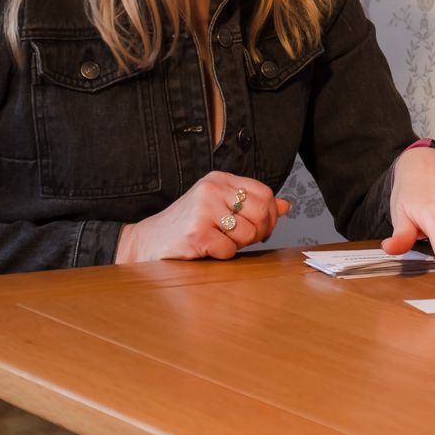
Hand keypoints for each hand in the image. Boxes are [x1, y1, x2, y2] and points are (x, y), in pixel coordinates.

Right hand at [115, 170, 290, 262]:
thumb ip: (252, 205)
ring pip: (247, 233)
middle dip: (259, 232)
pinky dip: (222, 256)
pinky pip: (229, 250)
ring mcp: (202, 209)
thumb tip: (286, 205)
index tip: (261, 228)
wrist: (147, 241)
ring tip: (219, 241)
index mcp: (219, 179)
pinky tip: (206, 249)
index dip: (270, 215)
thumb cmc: (187, 225)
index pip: (264, 193)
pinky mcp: (196, 232)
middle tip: (244, 240)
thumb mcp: (220, 207)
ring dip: (237, 245)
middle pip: (261, 212)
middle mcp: (211, 189)